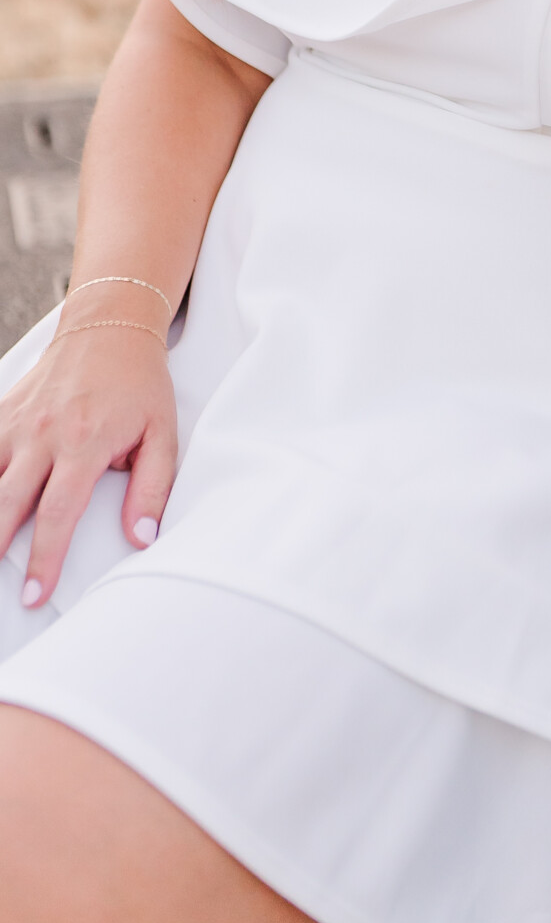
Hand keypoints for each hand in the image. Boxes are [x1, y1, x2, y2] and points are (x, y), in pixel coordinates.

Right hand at [0, 319, 177, 605]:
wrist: (110, 328)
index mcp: (84, 444)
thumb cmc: (139, 385)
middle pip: (7, 503)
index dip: (45, 560)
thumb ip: (152, 488)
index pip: (59, 514)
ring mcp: (17, 423)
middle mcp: (43, 435)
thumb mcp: (162, 434)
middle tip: (0, 590)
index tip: (35, 594)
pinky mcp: (2, 413)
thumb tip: (142, 537)